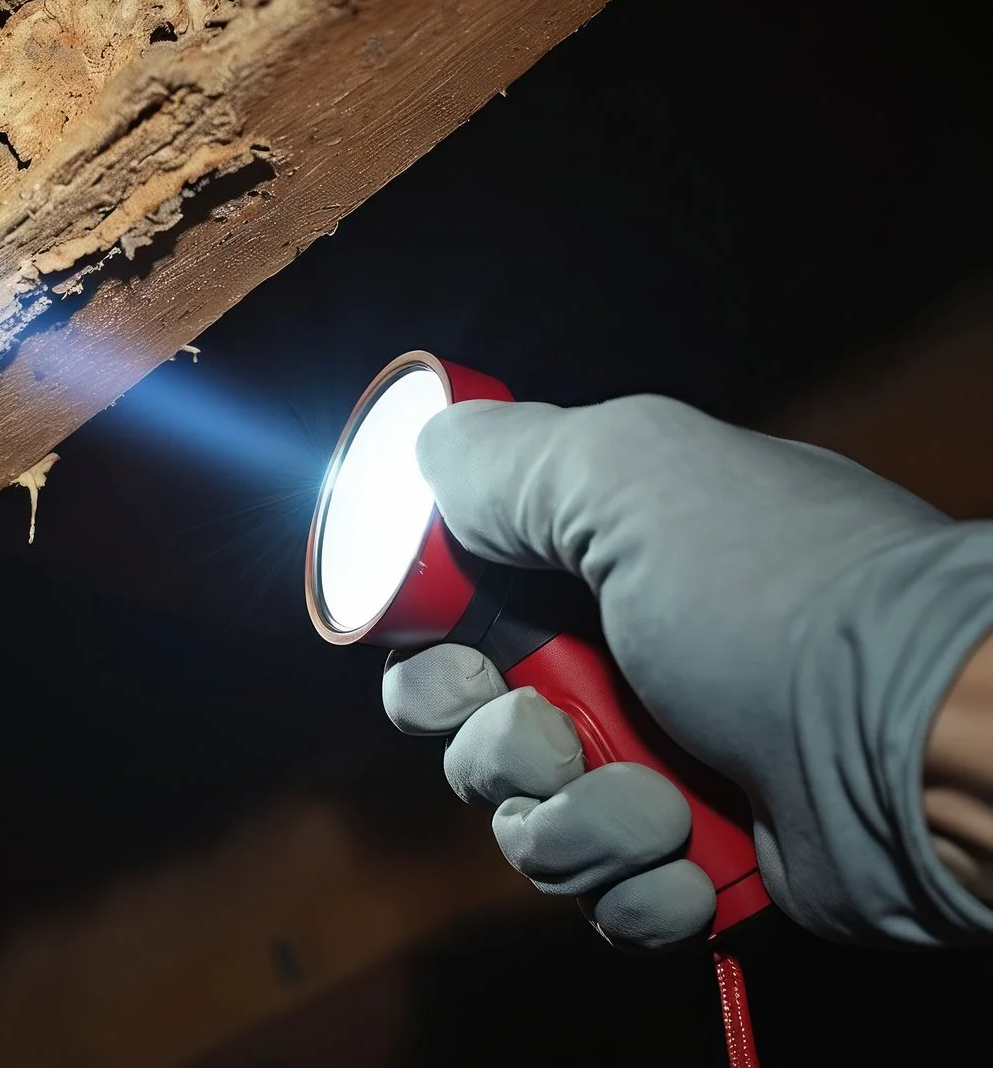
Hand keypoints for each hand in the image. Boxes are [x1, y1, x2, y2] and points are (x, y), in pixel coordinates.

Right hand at [382, 395, 992, 948]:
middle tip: (551, 739)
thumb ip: (509, 456)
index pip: (457, 618)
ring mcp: (665, 768)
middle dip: (494, 750)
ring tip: (660, 804)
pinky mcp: (701, 863)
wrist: (919, 744)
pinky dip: (641, 885)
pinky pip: (607, 895)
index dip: (428, 654)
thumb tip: (429, 452)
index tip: (455, 667)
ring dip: (578, 823)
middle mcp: (625, 664)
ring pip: (529, 826)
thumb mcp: (635, 476)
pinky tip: (697, 857)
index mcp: (601, 567)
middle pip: (470, 733)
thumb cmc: (779, 600)